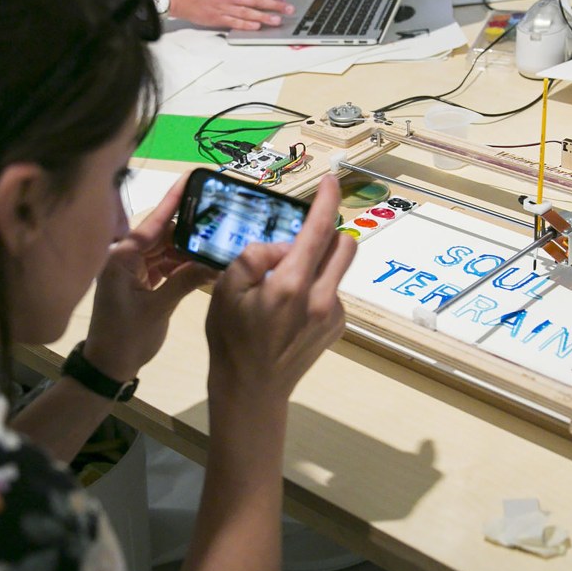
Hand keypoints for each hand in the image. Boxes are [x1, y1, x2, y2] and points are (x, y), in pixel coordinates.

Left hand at [83, 173, 213, 381]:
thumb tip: (214, 261)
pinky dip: (182, 263)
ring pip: (165, 248)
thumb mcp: (158, 308)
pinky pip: (164, 264)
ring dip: (188, 246)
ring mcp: (132, 269)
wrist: (107, 368)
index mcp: (122, 257)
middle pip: (162, 233)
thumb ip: (185, 280)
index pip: (153, 222)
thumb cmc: (126, 338)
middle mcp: (125, 257)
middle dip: (189, 225)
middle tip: (219, 211)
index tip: (192, 177)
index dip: (175, 200)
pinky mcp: (139, 282)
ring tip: (217, 234)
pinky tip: (203, 259)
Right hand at [162, 0, 295, 30]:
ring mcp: (225, 8)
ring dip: (265, 17)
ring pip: (250, 13)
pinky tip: (257, 26)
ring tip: (278, 20)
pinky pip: (236, 22)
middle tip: (289, 9)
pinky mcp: (218, 19)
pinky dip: (247, 24)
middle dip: (275, 5)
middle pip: (258, 1)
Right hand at [205, 175, 354, 402]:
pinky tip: (291, 309)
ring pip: (338, 269)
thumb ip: (255, 256)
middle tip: (305, 235)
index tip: (332, 180)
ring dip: (321, 262)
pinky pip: (332, 292)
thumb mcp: (226, 289)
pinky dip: (317, 288)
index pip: (319, 230)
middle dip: (331, 231)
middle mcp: (320, 297)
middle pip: (346, 245)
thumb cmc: (231, 338)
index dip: (328, 200)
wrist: (252, 390)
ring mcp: (333, 314)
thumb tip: (283, 245)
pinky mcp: (337, 326)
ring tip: (287, 283)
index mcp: (291, 284)